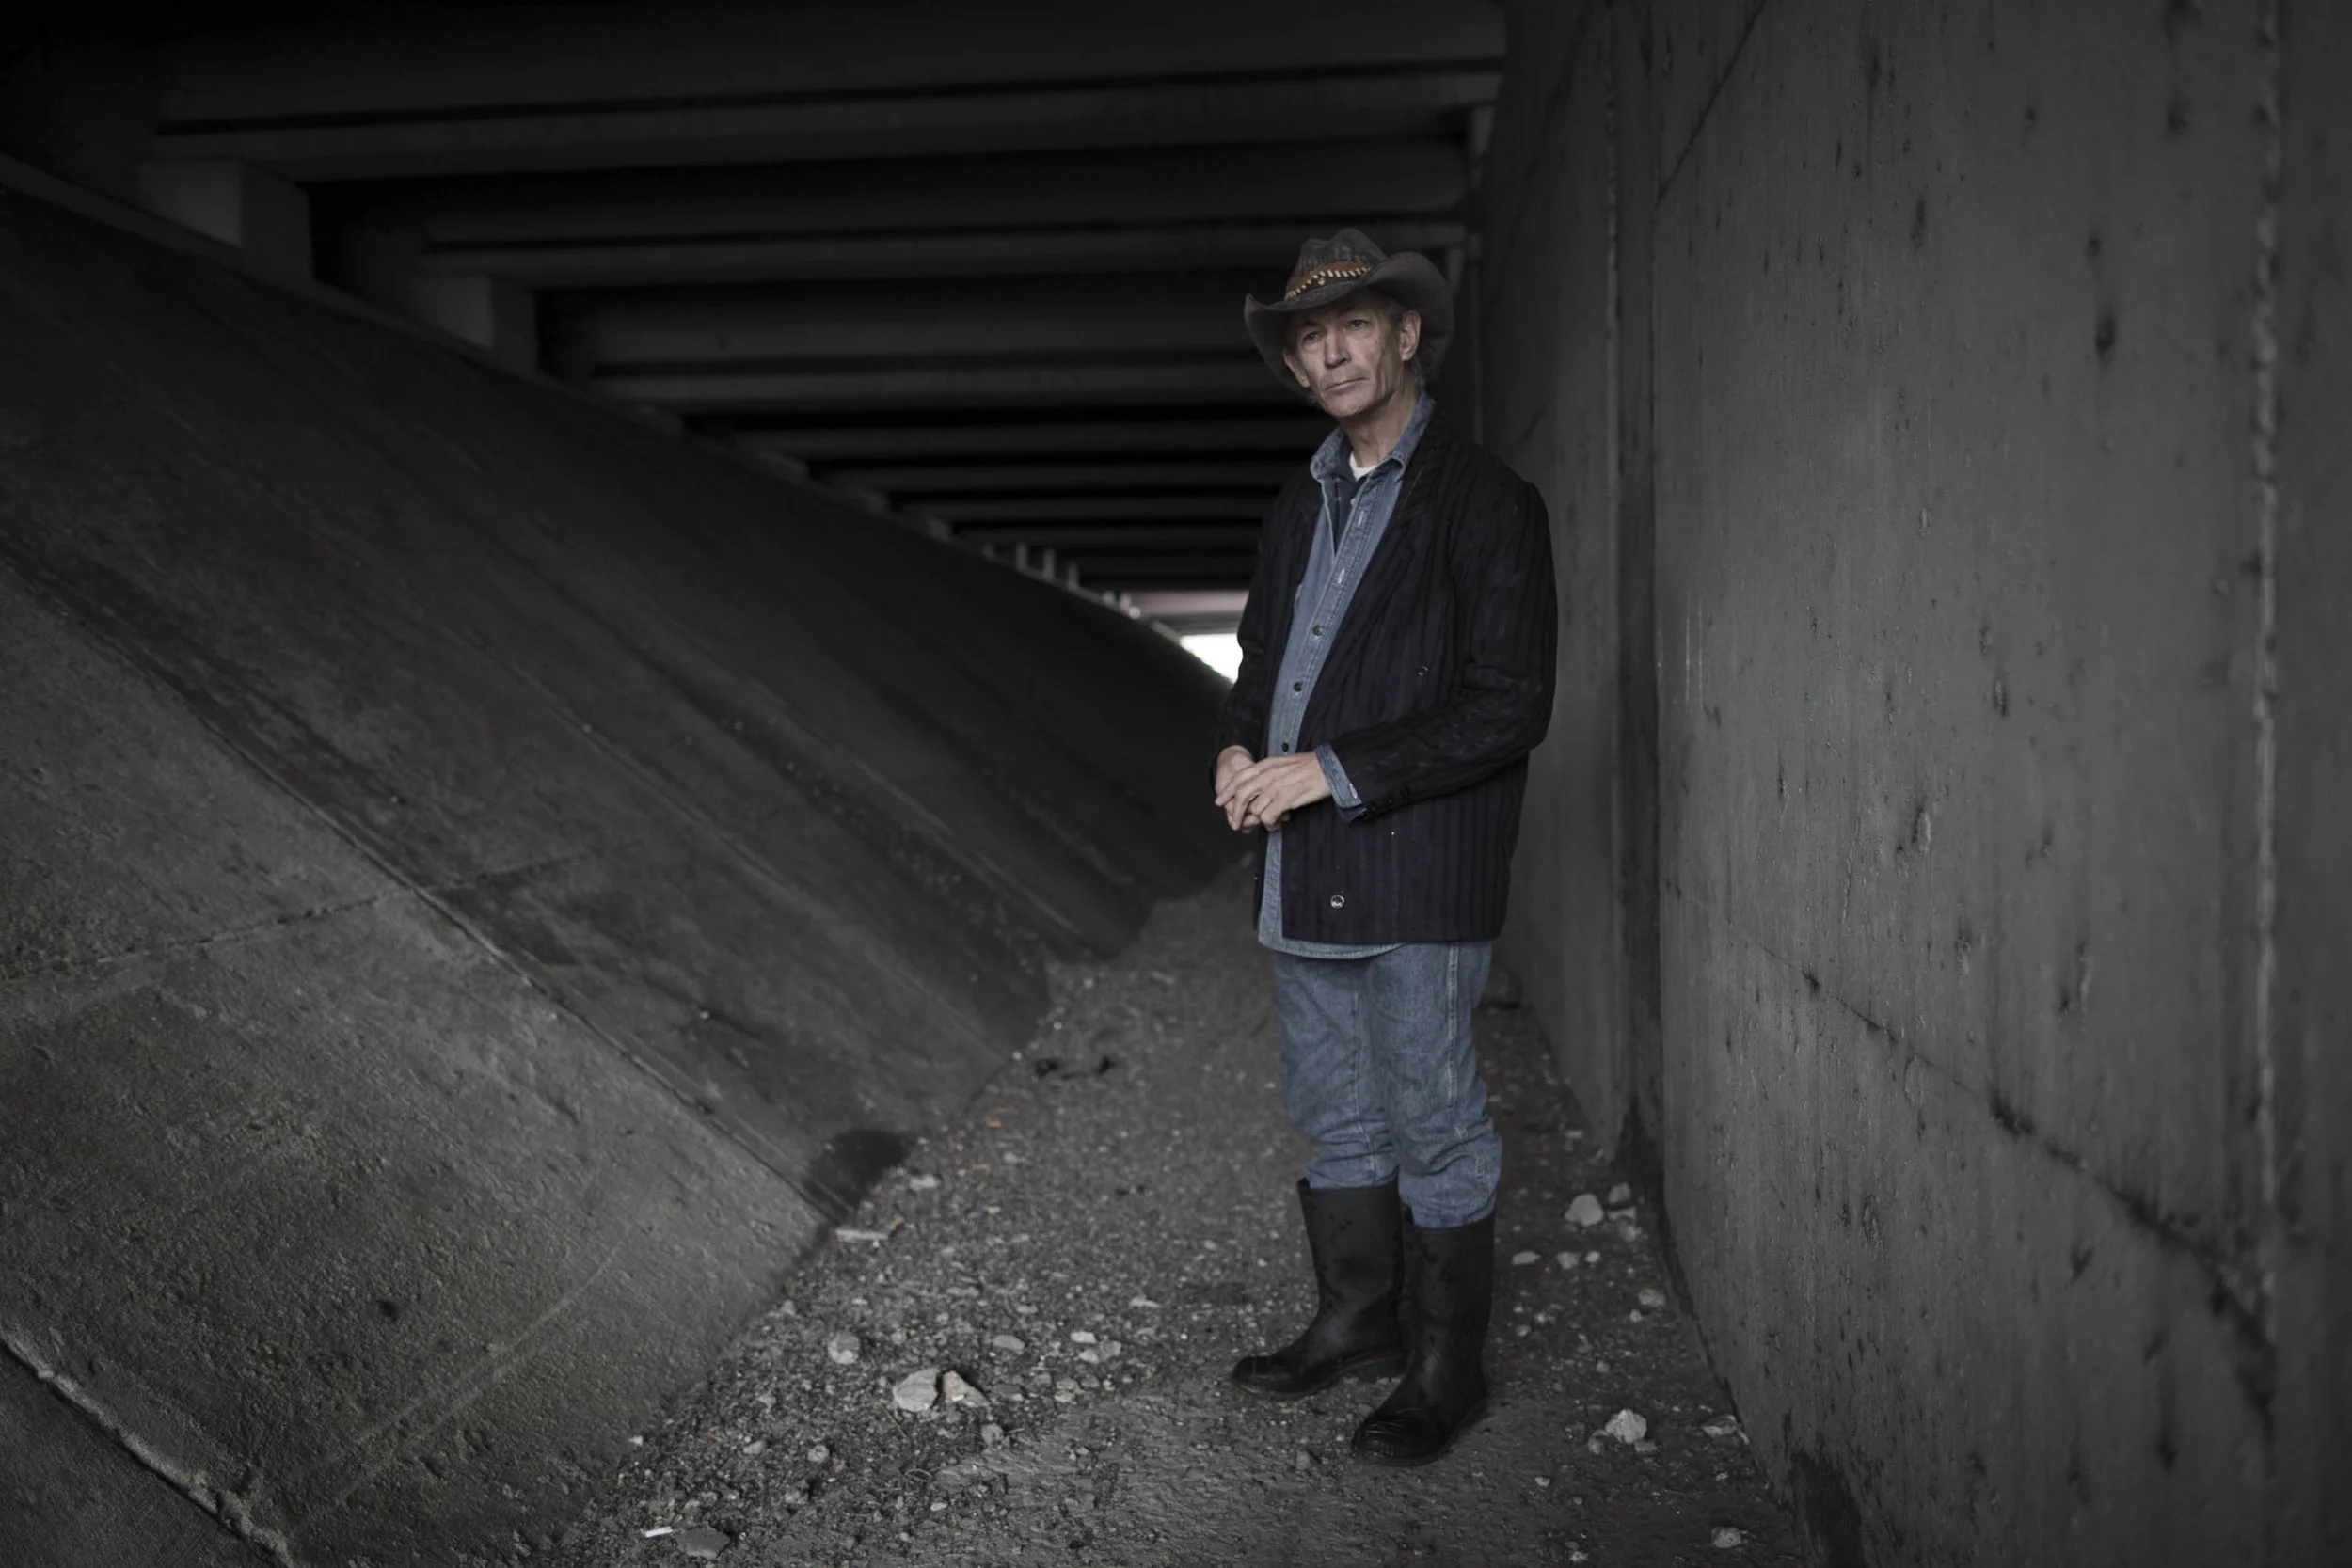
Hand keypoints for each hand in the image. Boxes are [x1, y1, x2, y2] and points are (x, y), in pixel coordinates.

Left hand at [1216, 751, 1333, 831]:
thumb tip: (1262, 783)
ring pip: (1255, 808)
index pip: (1240, 777)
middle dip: (1235, 811)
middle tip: (1234, 823)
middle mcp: (1268, 774)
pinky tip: (1274, 825)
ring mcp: (1276, 786)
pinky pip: (1268, 816)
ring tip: (1266, 824)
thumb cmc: (1312, 766)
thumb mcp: (1286, 763)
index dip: (1227, 790)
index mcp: (1267, 764)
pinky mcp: (1285, 798)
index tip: (1220, 801)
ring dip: (1258, 820)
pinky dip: (1269, 824)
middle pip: (1242, 794)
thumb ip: (1271, 771)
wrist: (1330, 767)